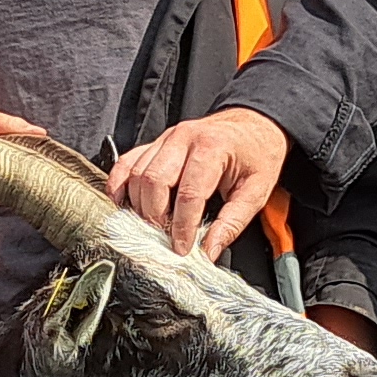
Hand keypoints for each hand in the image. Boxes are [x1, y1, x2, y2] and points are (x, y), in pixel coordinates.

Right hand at [107, 104, 288, 263]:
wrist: (253, 124)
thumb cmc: (256, 154)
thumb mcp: (256, 192)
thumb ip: (232, 224)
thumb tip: (209, 251)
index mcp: (212, 148)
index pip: (188, 194)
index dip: (181, 227)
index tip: (181, 249)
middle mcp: (184, 138)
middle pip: (154, 182)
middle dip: (156, 218)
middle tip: (165, 239)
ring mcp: (166, 138)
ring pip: (137, 174)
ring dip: (139, 206)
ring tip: (154, 226)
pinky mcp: (156, 143)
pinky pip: (128, 162)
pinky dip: (120, 185)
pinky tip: (125, 204)